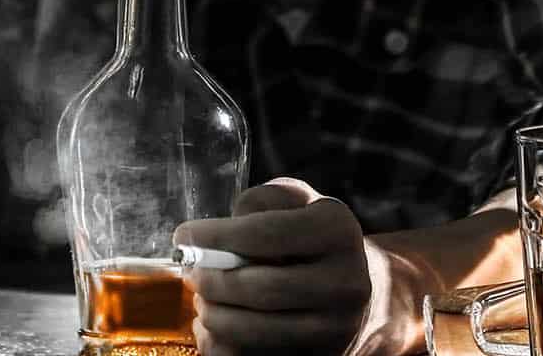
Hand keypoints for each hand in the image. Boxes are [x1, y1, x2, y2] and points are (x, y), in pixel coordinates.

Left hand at [172, 178, 374, 355]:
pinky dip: (224, 346)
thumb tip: (218, 234)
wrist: (359, 287)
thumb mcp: (296, 202)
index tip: (182, 236)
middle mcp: (346, 281)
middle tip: (191, 273)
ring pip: (258, 331)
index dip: (215, 236)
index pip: (266, 233)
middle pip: (261, 288)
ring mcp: (337, 326)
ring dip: (215, 317)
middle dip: (212, 281)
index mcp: (337, 230)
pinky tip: (214, 328)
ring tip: (203, 301)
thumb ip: (260, 201)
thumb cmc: (312, 237)